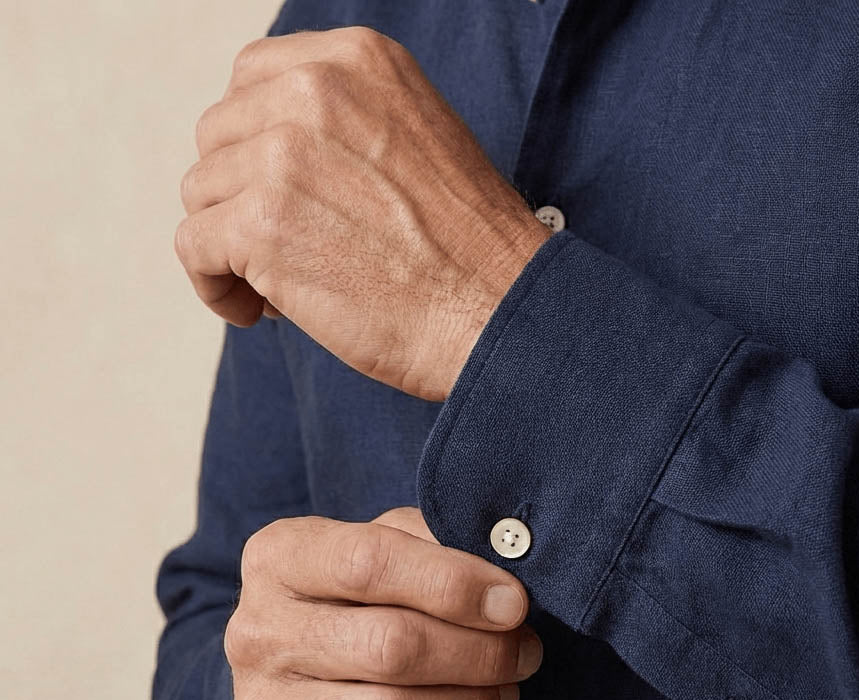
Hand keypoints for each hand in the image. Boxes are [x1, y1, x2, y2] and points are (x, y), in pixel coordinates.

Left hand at [176, 26, 551, 400]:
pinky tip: (255, 311)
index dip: (253, 144)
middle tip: (284, 250)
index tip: (276, 193)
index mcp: (357, 61)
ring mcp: (282, 155)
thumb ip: (348, 123)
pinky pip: (193, 247)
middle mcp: (314, 91)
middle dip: (240, 197)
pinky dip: (215, 285)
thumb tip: (270, 151)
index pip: (253, 80)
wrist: (497, 311)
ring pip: (201, 194)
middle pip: (218, 137)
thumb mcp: (418, 140)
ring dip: (229, 246)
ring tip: (278, 287)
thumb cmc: (468, 250)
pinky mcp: (260, 223)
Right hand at [224, 506, 542, 699]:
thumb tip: (504, 580)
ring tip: (503, 694)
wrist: (294, 674)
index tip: (515, 603)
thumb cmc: (359, 598)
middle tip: (524, 654)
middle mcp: (258, 633)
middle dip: (480, 654)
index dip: (456, 584)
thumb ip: (437, 546)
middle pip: (390, 647)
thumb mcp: (388, 547)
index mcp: (281, 558)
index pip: (371, 562)